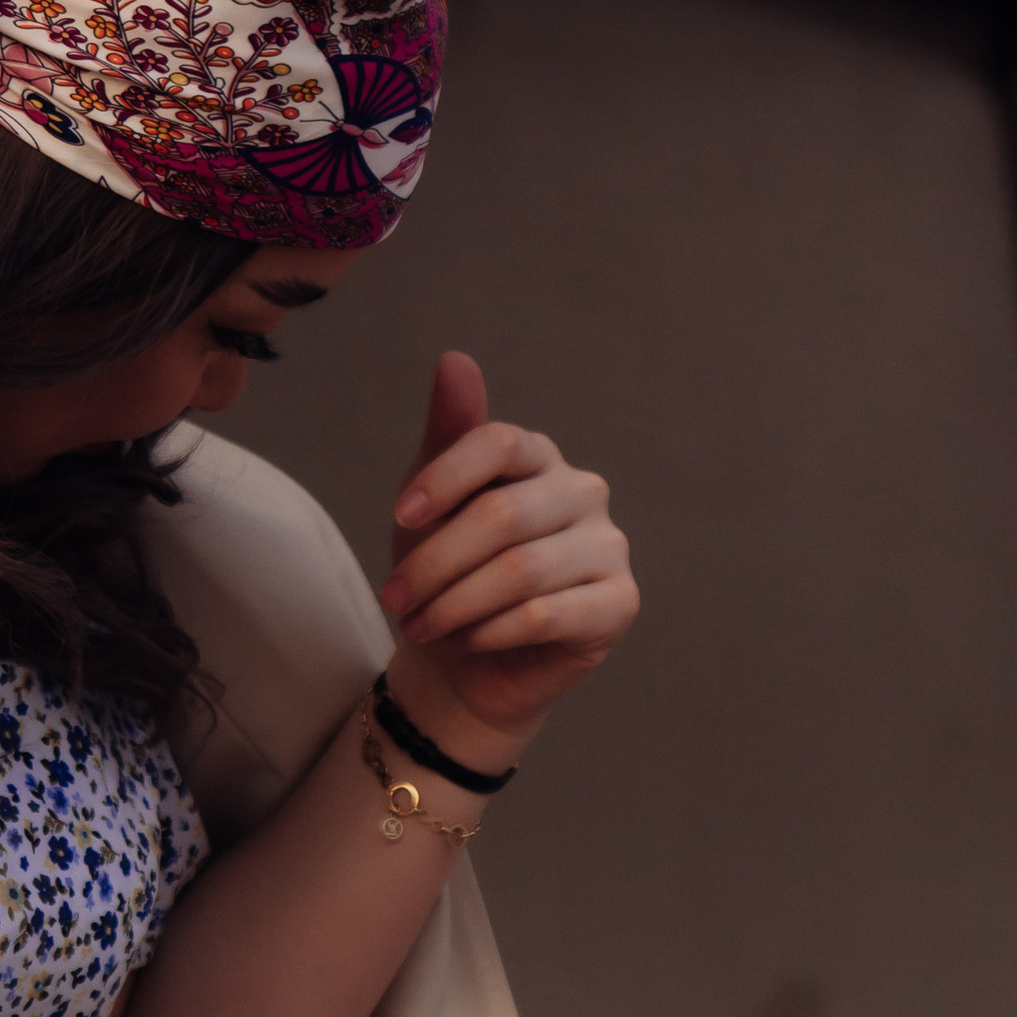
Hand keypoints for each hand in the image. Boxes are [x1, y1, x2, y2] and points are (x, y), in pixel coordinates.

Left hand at [379, 351, 637, 747]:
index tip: (398, 519)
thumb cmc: (447, 569)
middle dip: (435, 564)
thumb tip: (455, 357)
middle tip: (396, 600)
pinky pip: (548, 615)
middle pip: (502, 516)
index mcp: (538, 456)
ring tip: (421, 625)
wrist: (464, 658)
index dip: (442, 479)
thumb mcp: (431, 501)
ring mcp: (609, 547)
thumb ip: (448, 433)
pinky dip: (492, 631)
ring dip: (455, 604)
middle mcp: (582, 491)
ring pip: (521, 571)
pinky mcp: (620, 603)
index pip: (497, 443)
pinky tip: (467, 640)